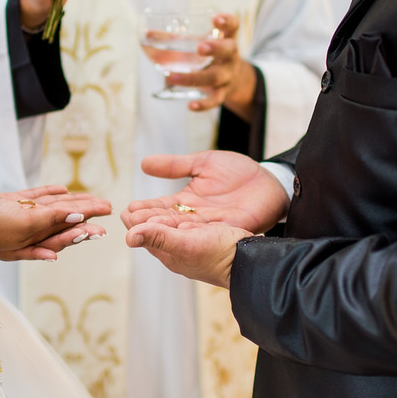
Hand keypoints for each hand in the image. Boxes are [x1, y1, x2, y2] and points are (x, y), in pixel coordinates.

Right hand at [0, 185, 110, 261]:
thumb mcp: (26, 223)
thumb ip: (53, 220)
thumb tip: (78, 218)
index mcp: (37, 240)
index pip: (67, 232)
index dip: (86, 226)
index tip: (105, 221)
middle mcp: (30, 232)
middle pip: (64, 222)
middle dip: (86, 216)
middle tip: (108, 207)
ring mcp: (19, 218)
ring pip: (52, 208)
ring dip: (72, 203)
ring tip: (92, 198)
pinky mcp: (9, 204)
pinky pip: (34, 199)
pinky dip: (49, 194)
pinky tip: (62, 189)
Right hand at [120, 150, 287, 233]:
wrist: (270, 180)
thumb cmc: (238, 171)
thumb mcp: (202, 162)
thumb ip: (175, 165)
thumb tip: (143, 163)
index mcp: (185, 201)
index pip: (158, 207)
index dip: (144, 209)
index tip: (127, 211)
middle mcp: (193, 217)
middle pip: (166, 222)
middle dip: (148, 223)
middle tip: (130, 225)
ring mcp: (210, 225)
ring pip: (183, 231)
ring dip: (165, 232)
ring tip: (147, 231)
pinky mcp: (228, 229)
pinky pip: (207, 233)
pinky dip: (191, 235)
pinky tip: (177, 235)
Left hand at [126, 220, 250, 288]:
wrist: (250, 260)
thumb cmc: (219, 256)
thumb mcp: (186, 244)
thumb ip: (159, 238)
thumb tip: (128, 235)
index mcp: (170, 253)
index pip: (146, 236)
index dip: (136, 222)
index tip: (127, 209)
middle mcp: (179, 249)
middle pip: (157, 230)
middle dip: (145, 218)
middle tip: (132, 206)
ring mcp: (194, 243)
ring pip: (172, 226)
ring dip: (159, 215)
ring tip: (147, 208)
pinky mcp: (207, 236)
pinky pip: (188, 224)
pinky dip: (179, 217)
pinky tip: (179, 213)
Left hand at [163, 14, 256, 118]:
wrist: (234, 80)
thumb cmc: (212, 56)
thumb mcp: (202, 43)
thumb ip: (178, 38)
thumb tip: (147, 34)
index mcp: (227, 38)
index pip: (233, 25)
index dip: (227, 21)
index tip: (215, 18)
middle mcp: (231, 56)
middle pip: (229, 50)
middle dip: (216, 48)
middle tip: (200, 47)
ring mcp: (228, 75)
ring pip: (215, 77)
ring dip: (193, 78)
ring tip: (171, 77)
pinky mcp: (222, 93)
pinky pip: (215, 100)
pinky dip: (204, 104)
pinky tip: (191, 105)